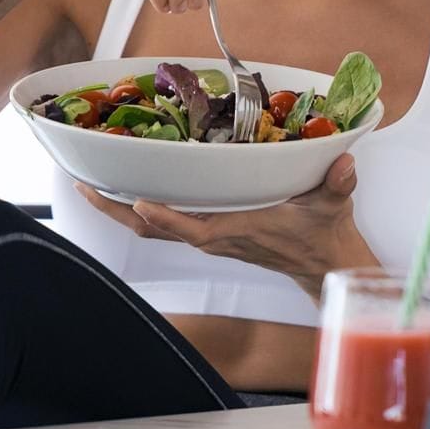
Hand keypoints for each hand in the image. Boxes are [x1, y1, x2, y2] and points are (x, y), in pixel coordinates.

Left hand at [73, 153, 377, 299]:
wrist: (323, 264)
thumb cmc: (324, 234)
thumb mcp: (334, 204)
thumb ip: (339, 184)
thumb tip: (344, 164)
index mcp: (240, 230)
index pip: (195, 228)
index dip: (166, 217)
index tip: (138, 200)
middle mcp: (216, 236)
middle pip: (156, 229)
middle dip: (117, 211)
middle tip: (84, 186)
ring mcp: (209, 237)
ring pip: (154, 229)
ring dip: (120, 210)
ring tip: (90, 186)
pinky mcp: (209, 233)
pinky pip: (165, 225)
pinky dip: (140, 209)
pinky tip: (124, 190)